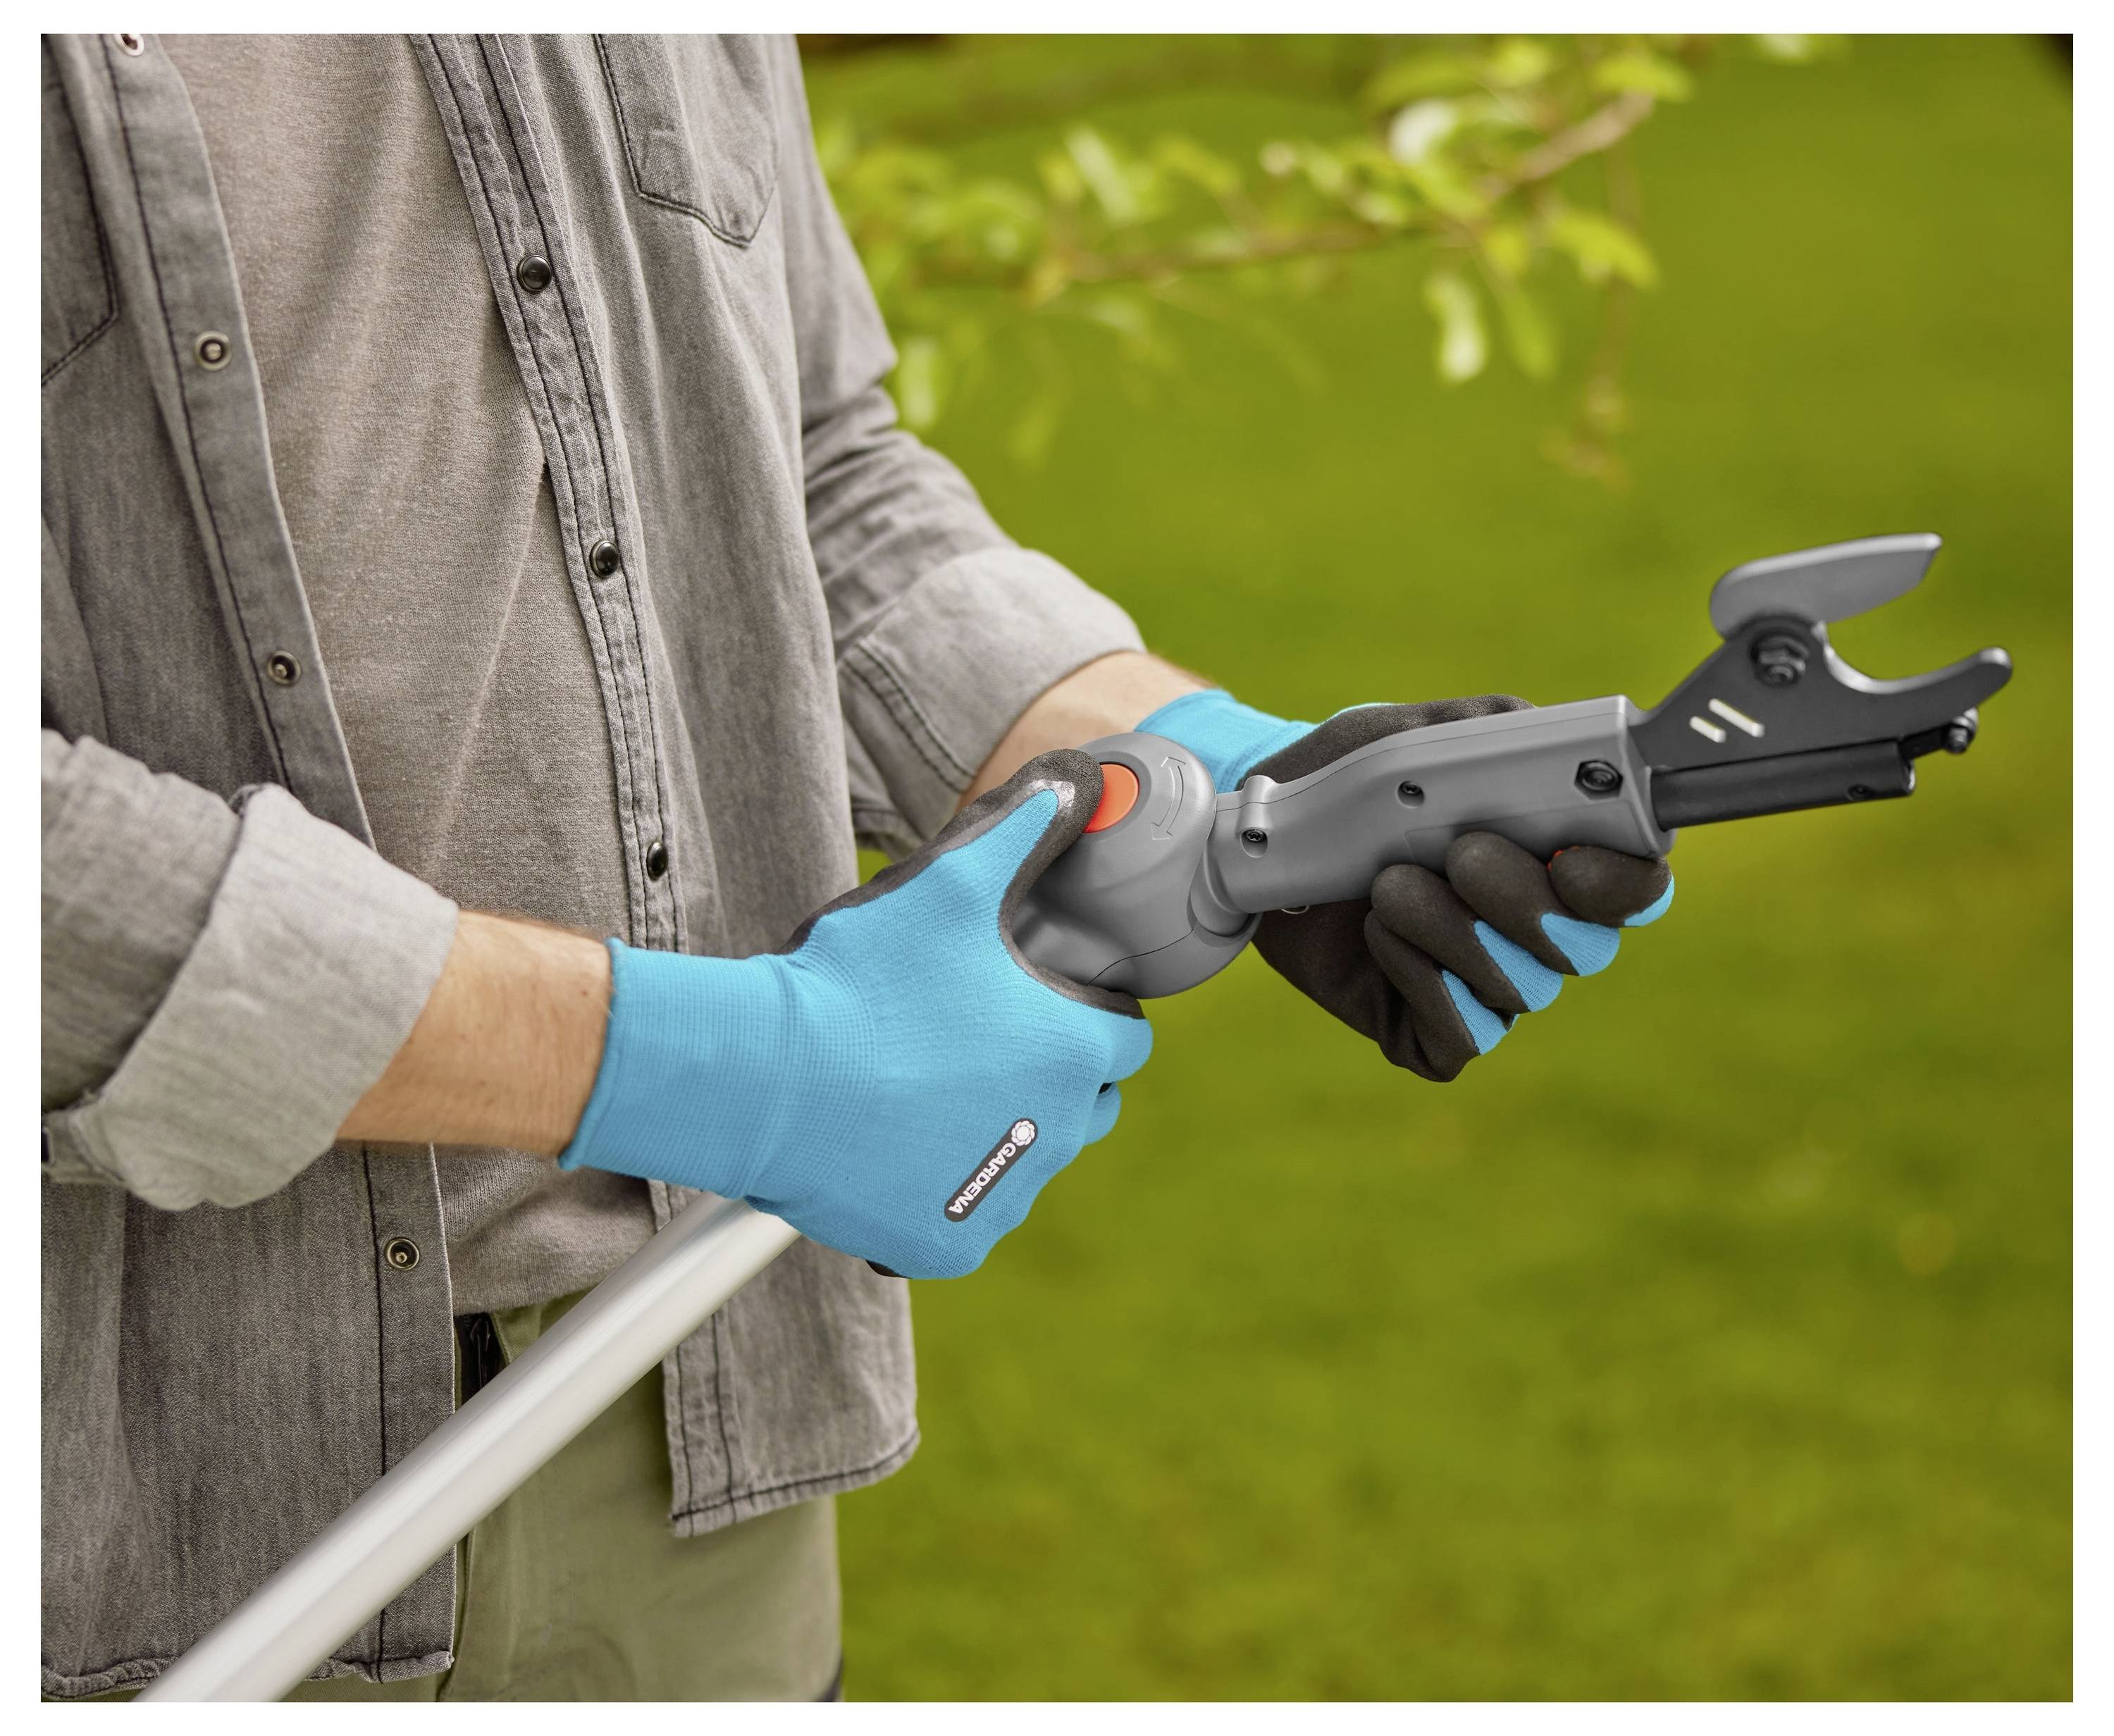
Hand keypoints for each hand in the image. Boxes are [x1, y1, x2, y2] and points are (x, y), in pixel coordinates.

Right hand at [561, 751, 1152, 1277]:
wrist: (763, 1078)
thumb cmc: (861, 978)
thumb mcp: (952, 881)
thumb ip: (1027, 826)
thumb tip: (1079, 777)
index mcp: (1073, 1052)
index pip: (1122, 1040)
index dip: (1086, 1013)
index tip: (1034, 1001)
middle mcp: (1055, 1133)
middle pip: (1083, 1106)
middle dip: (1048, 1075)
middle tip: (972, 1043)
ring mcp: (1001, 1199)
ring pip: (1024, 1162)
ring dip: (995, 1132)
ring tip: (921, 1090)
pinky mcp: (945, 1245)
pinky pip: (966, 1219)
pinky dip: (941, 1192)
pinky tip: (895, 1147)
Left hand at [1140, 692, 1673, 1080]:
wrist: (1256, 842)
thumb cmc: (1345, 783)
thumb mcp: (1407, 736)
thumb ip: (1487, 730)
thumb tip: (1552, 738)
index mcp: (1556, 854)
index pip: (1637, 885)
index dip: (1621, 881)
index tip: (1570, 858)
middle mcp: (1539, 929)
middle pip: (1587, 946)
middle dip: (1523, 900)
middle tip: (1460, 854)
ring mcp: (1491, 986)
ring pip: (1523, 988)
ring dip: (1454, 930)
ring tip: (1387, 883)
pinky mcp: (1437, 1030)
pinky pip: (1464, 1031)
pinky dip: (1421, 977)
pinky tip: (1377, 933)